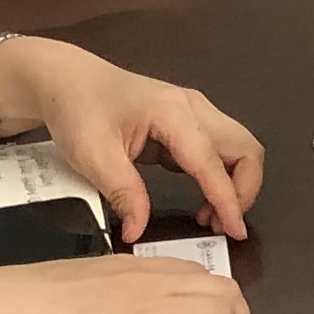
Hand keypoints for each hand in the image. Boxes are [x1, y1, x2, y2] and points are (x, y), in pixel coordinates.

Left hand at [0, 37, 264, 239]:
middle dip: (244, 190)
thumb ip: (122, 193)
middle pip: (245, 148)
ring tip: (211, 216)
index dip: (228, 199)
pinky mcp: (188, 123)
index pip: (212, 162)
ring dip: (236, 184)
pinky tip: (201, 200)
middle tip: (222, 224)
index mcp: (174, 113)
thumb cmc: (78, 111)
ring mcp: (195, 113)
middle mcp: (195, 109)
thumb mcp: (92, 155)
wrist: (67, 81)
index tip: (234, 233)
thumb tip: (138, 232)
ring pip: (239, 148)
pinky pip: (220, 151)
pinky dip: (221, 178)